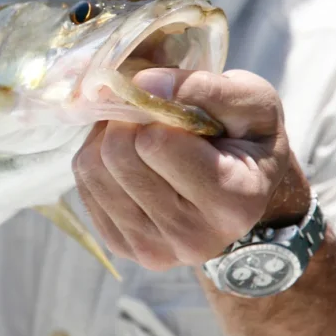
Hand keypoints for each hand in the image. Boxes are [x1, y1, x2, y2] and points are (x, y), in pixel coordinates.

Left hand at [72, 68, 310, 271]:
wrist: (244, 191)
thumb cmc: (248, 138)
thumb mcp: (251, 101)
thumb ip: (203, 88)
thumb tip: (141, 85)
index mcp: (233, 202)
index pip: (155, 142)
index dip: (155, 109)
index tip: (173, 106)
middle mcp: (193, 238)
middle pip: (117, 155)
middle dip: (126, 121)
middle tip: (151, 116)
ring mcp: (154, 250)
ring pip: (91, 169)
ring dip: (107, 137)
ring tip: (141, 134)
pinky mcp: (123, 247)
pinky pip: (83, 185)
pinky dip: (99, 159)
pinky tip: (131, 158)